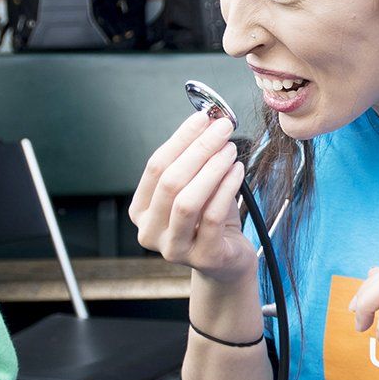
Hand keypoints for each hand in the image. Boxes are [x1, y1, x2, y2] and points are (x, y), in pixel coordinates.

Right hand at [129, 112, 254, 284]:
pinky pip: (213, 216)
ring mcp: (173, 249)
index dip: (179, 139)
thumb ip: (195, 160)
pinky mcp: (202, 258)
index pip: (155, 167)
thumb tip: (208, 121)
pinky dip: (226, 188)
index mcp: (140, 211)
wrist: (227, 262)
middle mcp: (150, 232)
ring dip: (211, 169)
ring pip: (187, 201)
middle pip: (170, 182)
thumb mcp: (196, 188)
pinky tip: (238, 171)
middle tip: (222, 128)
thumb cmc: (210, 221)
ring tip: (230, 149)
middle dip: (198, 149)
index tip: (202, 117)